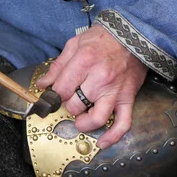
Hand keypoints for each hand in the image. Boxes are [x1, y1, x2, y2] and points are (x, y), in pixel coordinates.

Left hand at [37, 25, 146, 148]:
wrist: (133, 34)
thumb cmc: (102, 38)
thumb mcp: (75, 44)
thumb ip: (59, 66)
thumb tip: (44, 84)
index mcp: (84, 61)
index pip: (62, 89)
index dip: (55, 94)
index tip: (56, 92)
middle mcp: (100, 78)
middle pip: (75, 105)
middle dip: (69, 105)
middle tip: (70, 98)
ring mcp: (115, 90)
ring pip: (96, 118)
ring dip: (84, 123)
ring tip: (80, 119)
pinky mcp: (128, 97)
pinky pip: (123, 123)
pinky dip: (113, 136)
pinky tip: (102, 142)